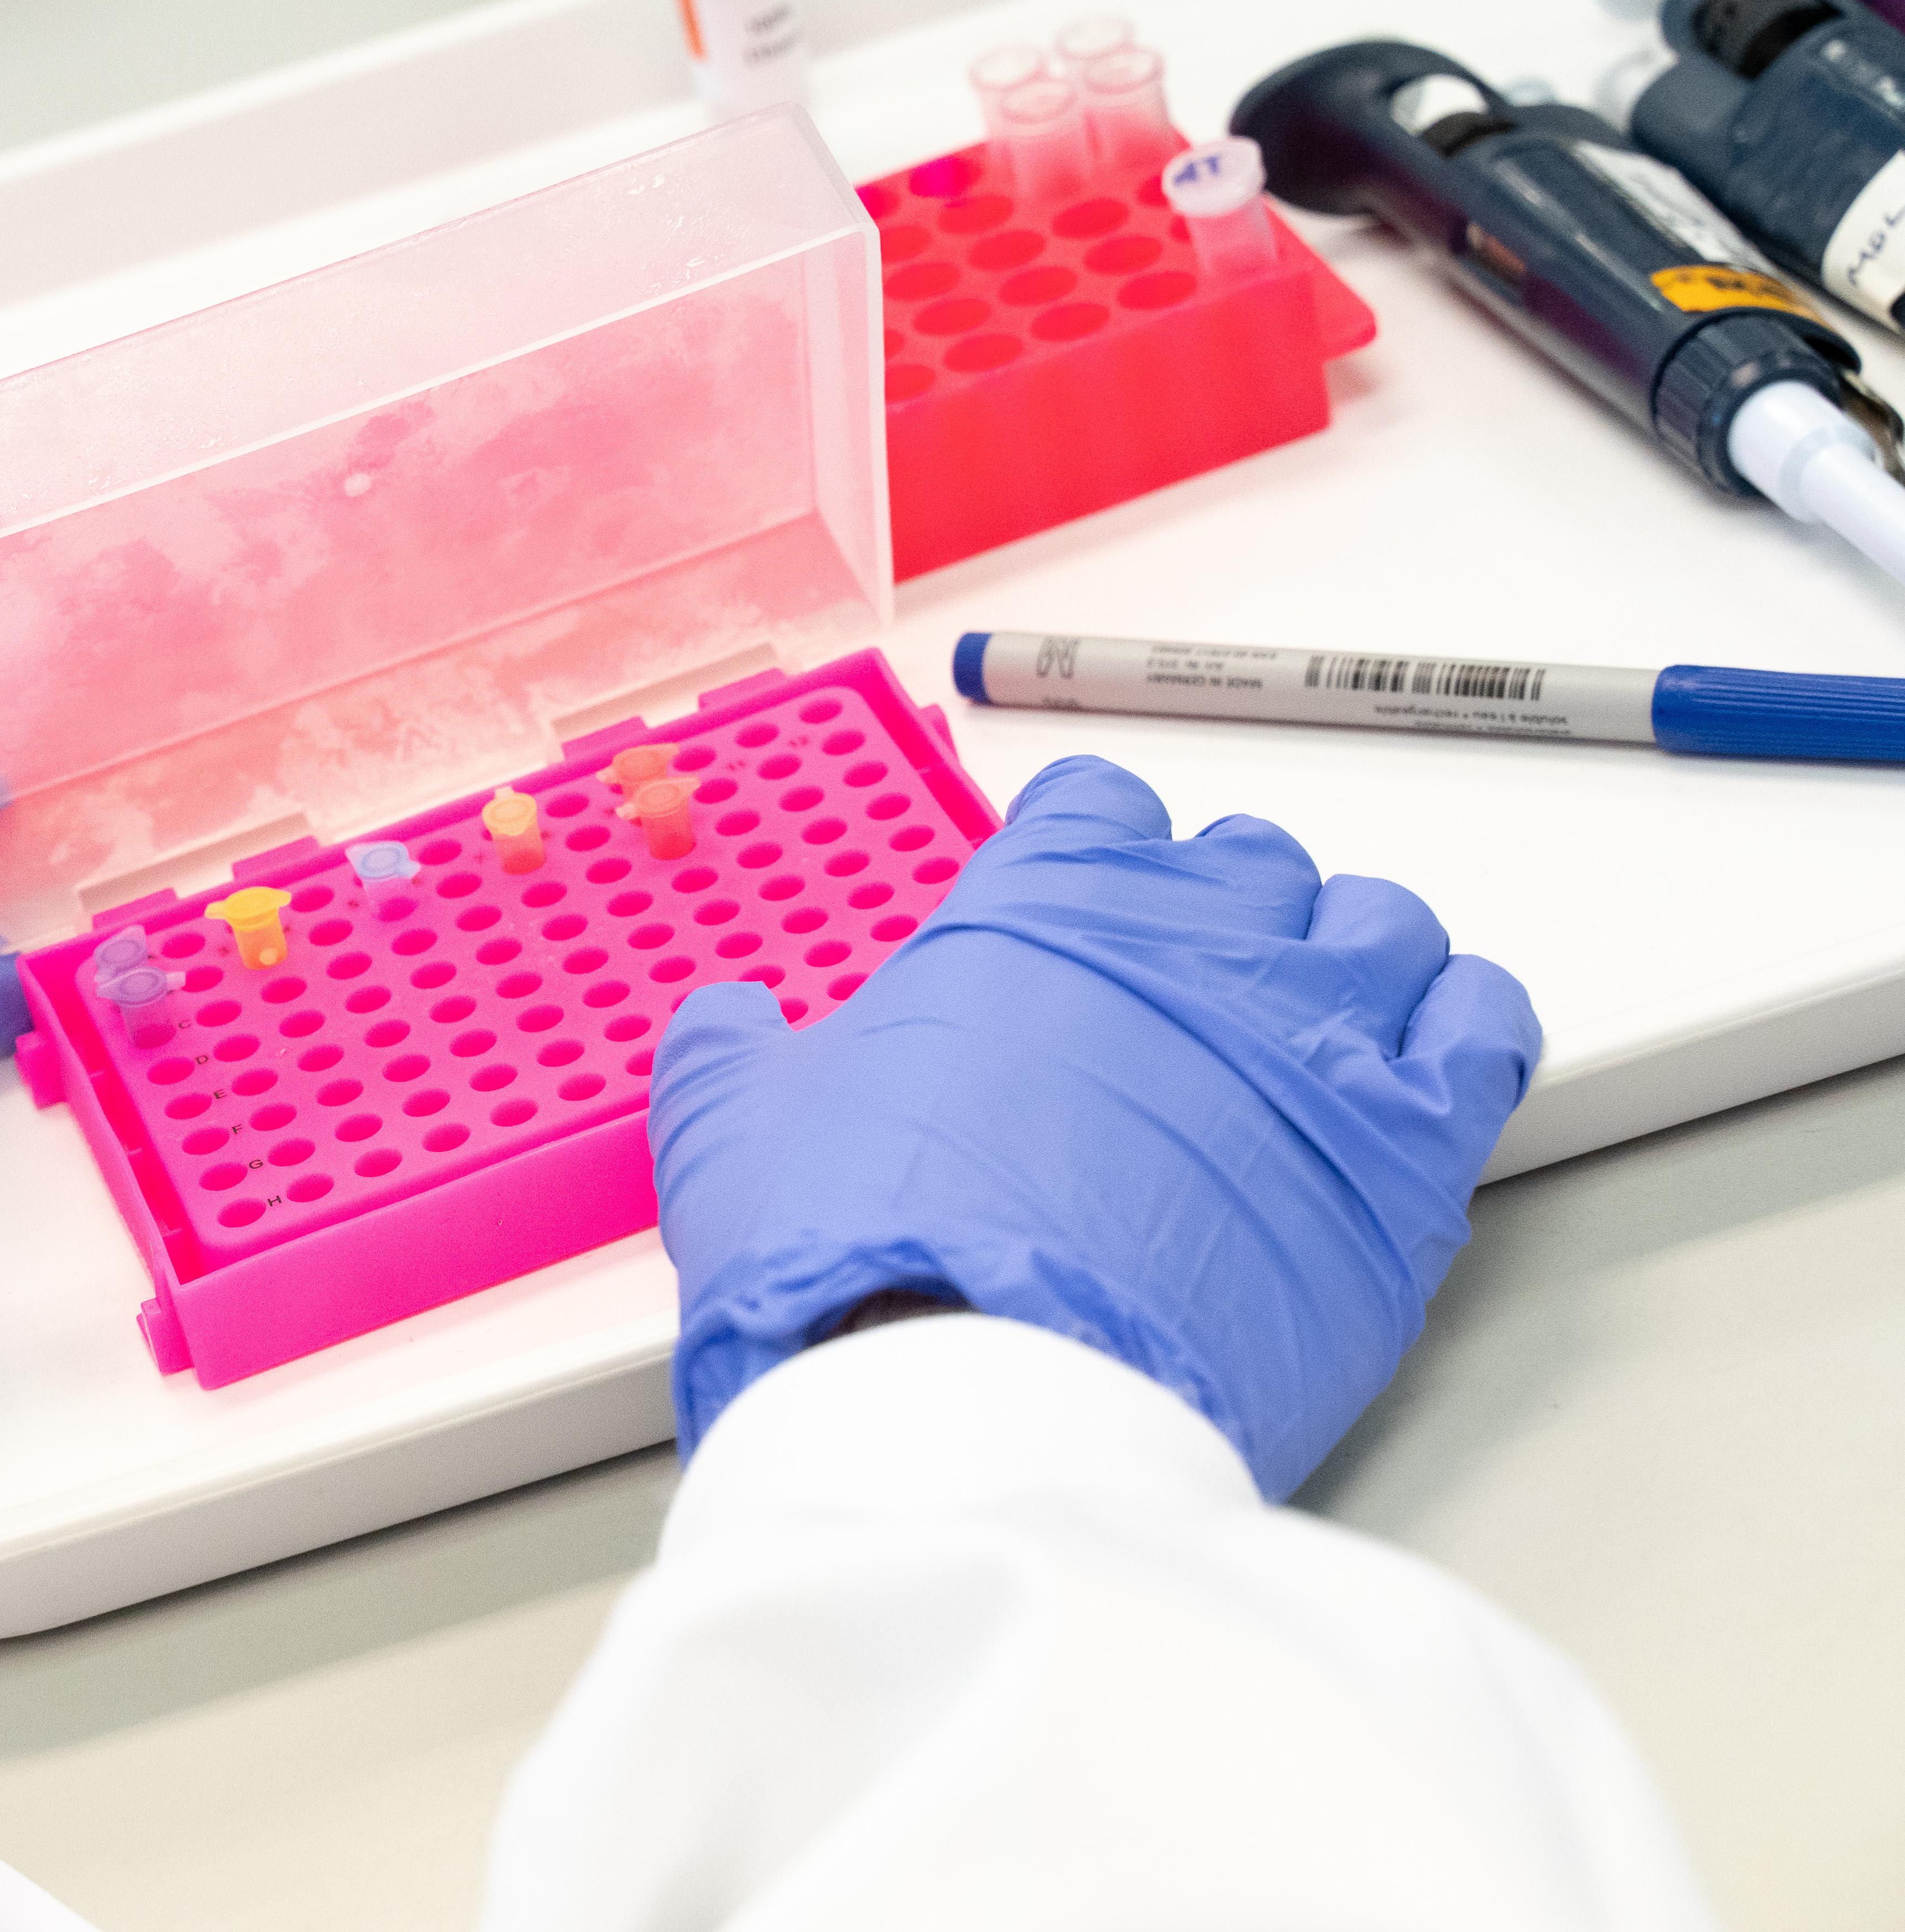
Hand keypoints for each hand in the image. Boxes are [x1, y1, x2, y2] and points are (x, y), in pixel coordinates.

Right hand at [647, 754, 1538, 1495]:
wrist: (976, 1404)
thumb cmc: (859, 1253)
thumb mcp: (736, 1124)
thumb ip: (736, 1046)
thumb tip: (727, 1022)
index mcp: (1046, 898)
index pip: (1101, 808)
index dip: (1083, 863)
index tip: (1067, 924)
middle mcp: (1198, 934)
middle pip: (1246, 863)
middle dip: (1211, 919)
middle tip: (1170, 1009)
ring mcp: (1317, 1034)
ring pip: (1379, 928)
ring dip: (1341, 965)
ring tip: (1295, 1043)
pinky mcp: (1408, 1151)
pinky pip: (1484, 1030)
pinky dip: (1457, 1033)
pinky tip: (1406, 1077)